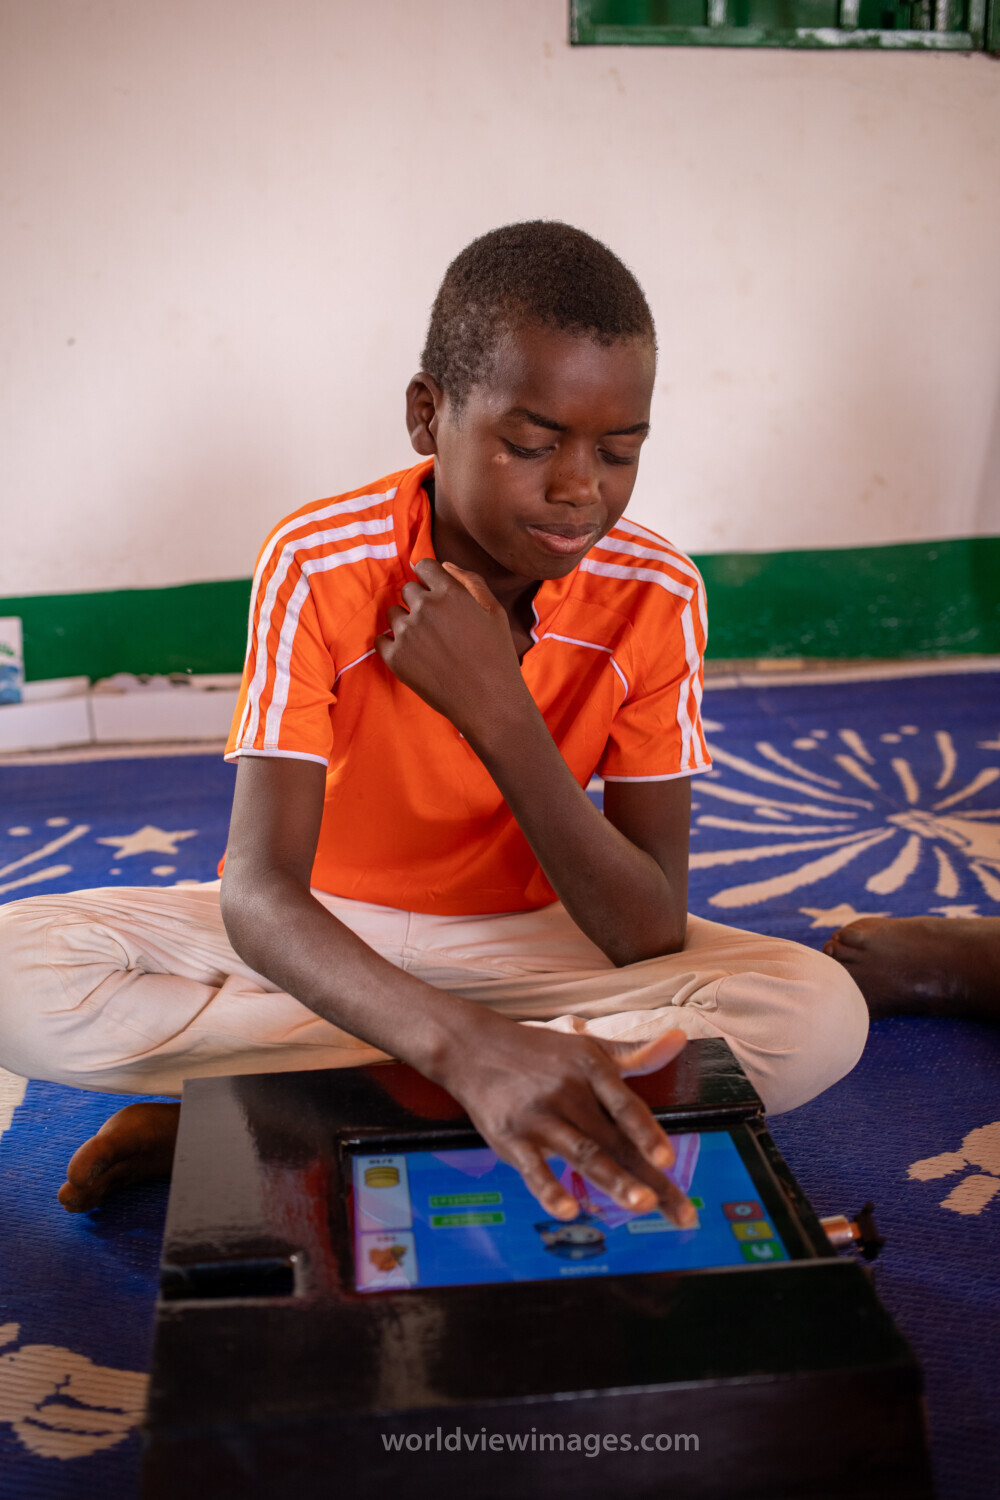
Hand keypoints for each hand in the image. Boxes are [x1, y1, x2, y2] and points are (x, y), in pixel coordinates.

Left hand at [374, 559, 528, 737]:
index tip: (436, 594)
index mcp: (449, 592)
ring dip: (406, 623)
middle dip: (420, 602)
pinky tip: (413, 655)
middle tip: (438, 626)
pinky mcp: (395, 658)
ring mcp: (407, 633)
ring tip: (428, 644)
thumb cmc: (496, 655)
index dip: (430, 579)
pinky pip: (381, 640)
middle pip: (408, 589)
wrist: (488, 701)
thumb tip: (444, 564)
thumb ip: (470, 580)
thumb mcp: (494, 611)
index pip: (424, 566)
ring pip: (393, 614)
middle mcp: (425, 608)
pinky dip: (392, 645)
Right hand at [437, 1012, 695, 1226]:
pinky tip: (568, 1211)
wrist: (472, 1047)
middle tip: (680, 1212)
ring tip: (641, 1205)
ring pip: (582, 1153)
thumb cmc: (540, 1051)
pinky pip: (533, 1169)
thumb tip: (680, 1040)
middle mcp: (568, 1092)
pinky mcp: (510, 1138)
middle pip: (613, 1140)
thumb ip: (634, 1053)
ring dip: (613, 1181)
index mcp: (591, 1070)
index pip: (626, 1106)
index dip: (647, 1133)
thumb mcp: (588, 1046)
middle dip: (648, 1177)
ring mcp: (539, 1117)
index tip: (668, 1160)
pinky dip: (549, 1190)